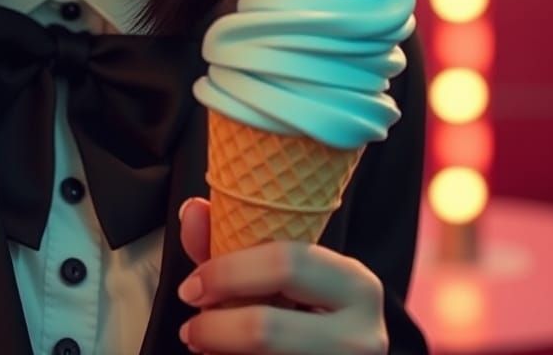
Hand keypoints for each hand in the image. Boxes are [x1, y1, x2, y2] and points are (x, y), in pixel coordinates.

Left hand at [176, 197, 387, 353]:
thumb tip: (192, 211)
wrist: (339, 353)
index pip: (284, 264)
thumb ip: (233, 242)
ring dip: (222, 352)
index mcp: (354, 283)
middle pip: (266, 329)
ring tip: (204, 347)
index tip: (191, 286)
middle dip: (215, 327)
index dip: (226, 273)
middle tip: (190, 329)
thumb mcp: (281, 275)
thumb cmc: (305, 311)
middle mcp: (363, 335)